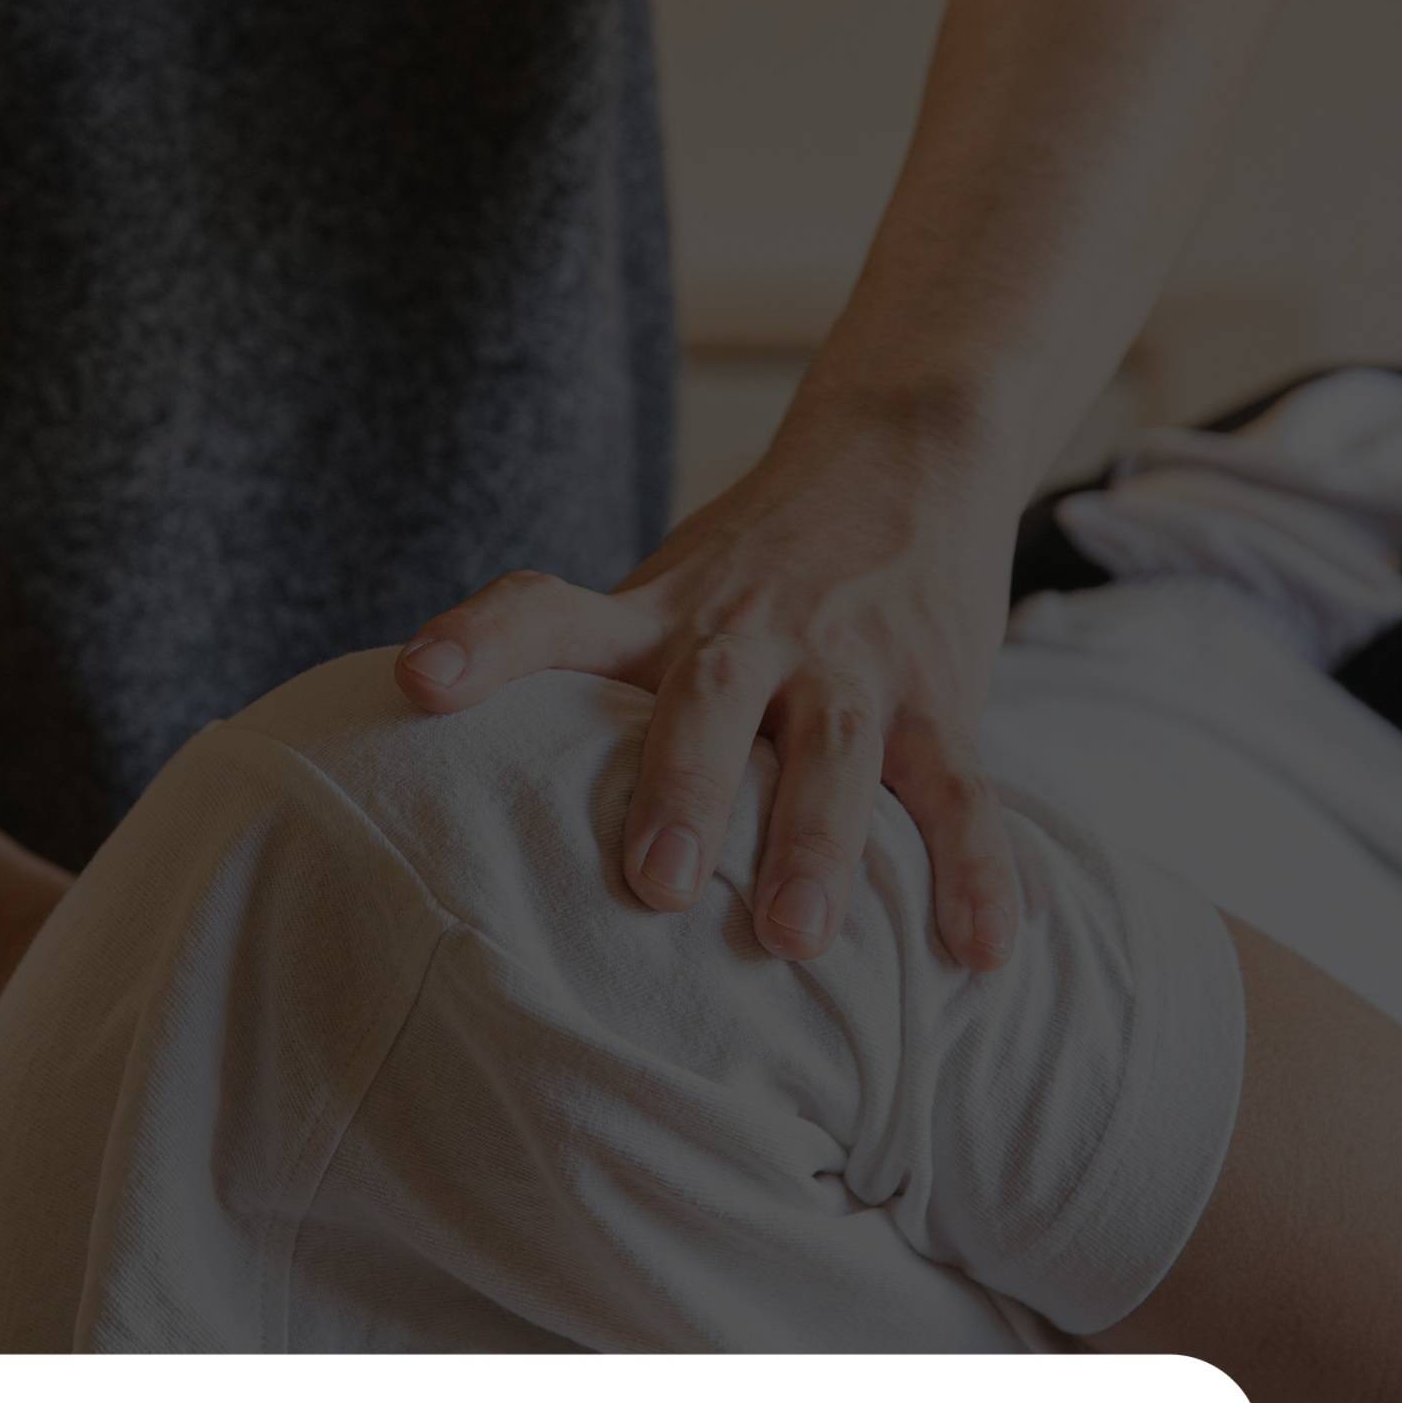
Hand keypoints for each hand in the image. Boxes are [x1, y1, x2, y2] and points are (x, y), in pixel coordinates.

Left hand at [395, 376, 1022, 967]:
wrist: (905, 451)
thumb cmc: (754, 565)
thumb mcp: (665, 593)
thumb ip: (592, 678)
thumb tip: (457, 793)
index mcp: (661, 610)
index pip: (550, 608)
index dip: (485, 639)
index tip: (421, 681)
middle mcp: (749, 629)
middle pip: (710, 696)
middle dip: (684, 788)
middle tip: (658, 884)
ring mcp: (850, 659)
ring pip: (834, 746)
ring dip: (816, 841)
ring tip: (795, 937)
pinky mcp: (941, 690)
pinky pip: (962, 787)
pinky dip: (976, 867)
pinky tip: (981, 951)